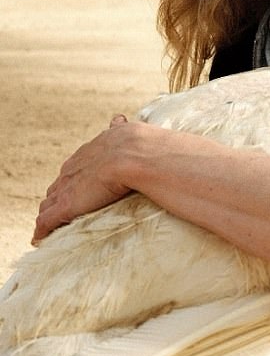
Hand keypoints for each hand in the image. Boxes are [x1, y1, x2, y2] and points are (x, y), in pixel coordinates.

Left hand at [32, 114, 132, 243]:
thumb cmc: (141, 146)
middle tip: (60, 206)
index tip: (76, 185)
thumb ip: (120, 129)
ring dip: (50, 211)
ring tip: (51, 222)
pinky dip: (43, 229)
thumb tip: (118, 118)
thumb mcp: (126, 132)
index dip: (75, 177)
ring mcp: (68, 186)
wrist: (136, 154)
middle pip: (61, 182)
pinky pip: (47, 220)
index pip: (76, 166)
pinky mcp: (66, 205)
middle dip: (60, 193)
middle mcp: (75, 166)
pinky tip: (41, 237)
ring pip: (51, 201)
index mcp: (90, 150)